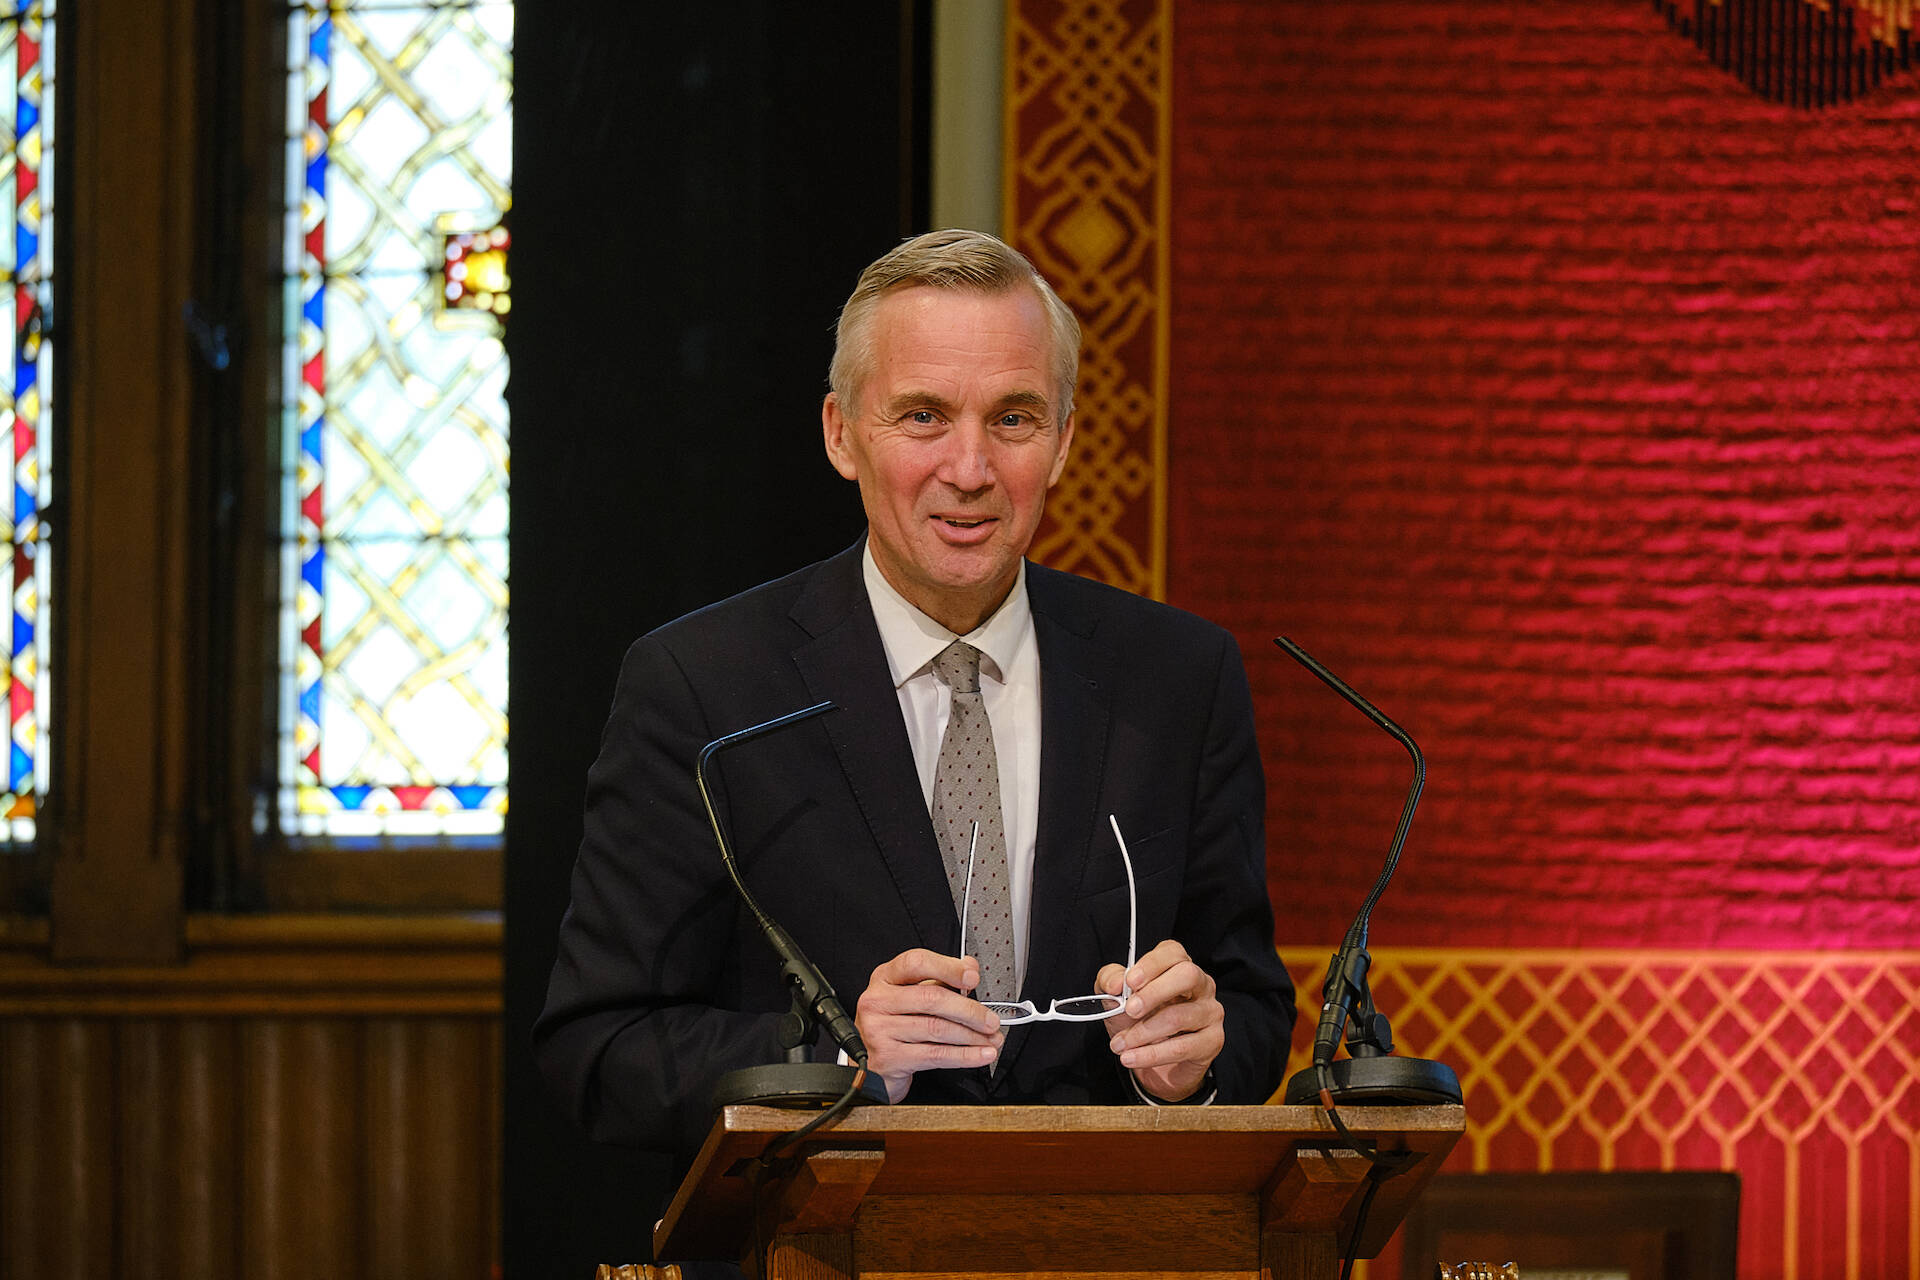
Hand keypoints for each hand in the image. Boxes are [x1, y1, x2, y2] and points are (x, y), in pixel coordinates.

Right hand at [855, 948, 1004, 1101]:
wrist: (867, 1064)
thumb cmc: (892, 1025)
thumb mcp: (910, 996)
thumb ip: (938, 980)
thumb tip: (969, 967)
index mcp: (884, 978)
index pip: (917, 963)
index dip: (948, 967)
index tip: (972, 977)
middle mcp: (878, 1001)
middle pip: (932, 998)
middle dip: (970, 1010)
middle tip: (991, 1019)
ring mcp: (880, 1030)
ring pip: (937, 1029)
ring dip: (972, 1036)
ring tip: (991, 1039)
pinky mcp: (890, 1058)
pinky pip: (936, 1055)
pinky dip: (964, 1056)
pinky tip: (980, 1055)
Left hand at [1096, 939, 1223, 1102]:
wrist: (1151, 1064)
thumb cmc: (1138, 1022)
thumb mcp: (1115, 997)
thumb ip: (1110, 981)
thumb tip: (1116, 983)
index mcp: (1177, 966)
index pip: (1172, 953)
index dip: (1151, 965)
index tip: (1130, 982)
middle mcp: (1201, 985)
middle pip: (1187, 976)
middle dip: (1154, 993)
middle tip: (1129, 1010)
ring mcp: (1210, 1012)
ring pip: (1179, 1017)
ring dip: (1143, 1033)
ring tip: (1120, 1044)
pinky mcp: (1212, 1040)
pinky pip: (1182, 1047)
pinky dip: (1152, 1054)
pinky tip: (1133, 1057)